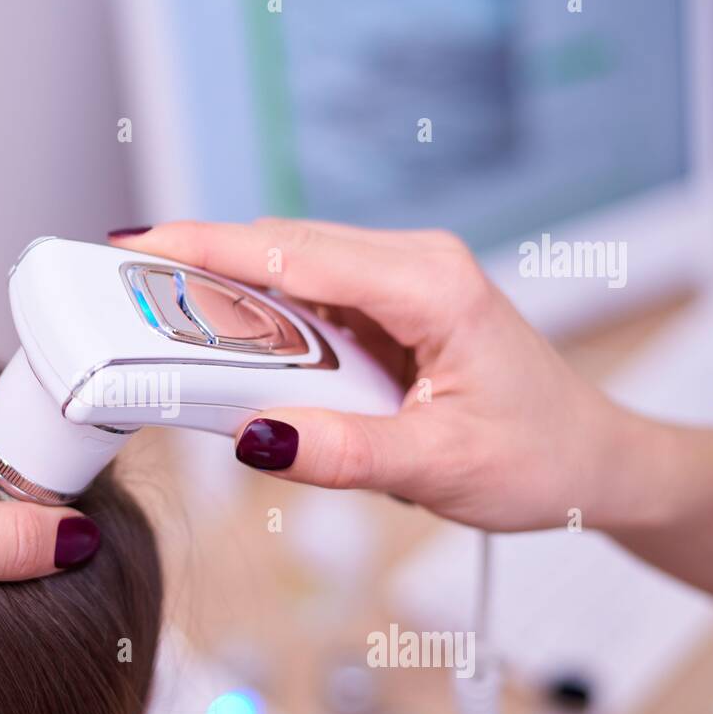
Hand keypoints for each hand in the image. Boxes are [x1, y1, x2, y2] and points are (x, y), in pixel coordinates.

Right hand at [111, 219, 665, 532]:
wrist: (592, 459)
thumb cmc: (539, 456)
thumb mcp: (439, 467)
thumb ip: (343, 453)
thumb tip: (253, 434)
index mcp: (431, 284)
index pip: (296, 251)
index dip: (207, 246)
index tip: (135, 248)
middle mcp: (414, 264)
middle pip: (279, 248)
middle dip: (197, 269)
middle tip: (120, 301)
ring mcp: (401, 280)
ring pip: (288, 269)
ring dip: (225, 297)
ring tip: (157, 329)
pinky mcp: (389, 306)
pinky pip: (307, 298)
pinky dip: (259, 320)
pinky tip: (225, 350)